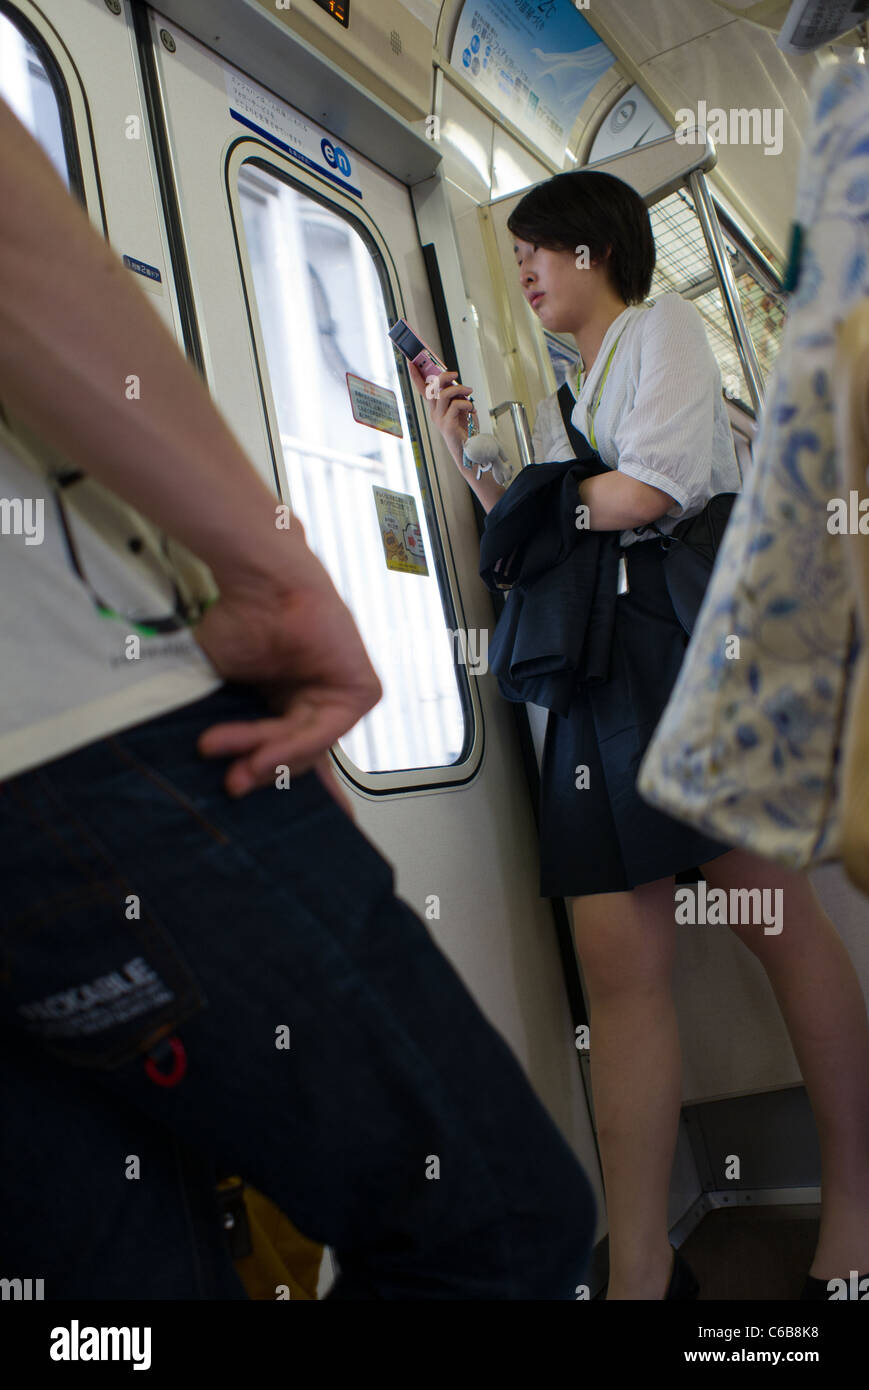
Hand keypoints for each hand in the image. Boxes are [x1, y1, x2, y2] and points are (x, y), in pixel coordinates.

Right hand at [192, 567, 381, 802]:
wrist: (257, 582)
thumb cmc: (237, 623)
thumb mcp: (225, 689)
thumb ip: (231, 731)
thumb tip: (221, 775)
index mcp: (290, 709)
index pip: (297, 763)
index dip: (290, 794)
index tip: (297, 845)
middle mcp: (319, 707)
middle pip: (299, 760)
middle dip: (263, 774)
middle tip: (232, 786)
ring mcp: (342, 698)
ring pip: (307, 746)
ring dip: (265, 757)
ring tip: (235, 766)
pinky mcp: (361, 690)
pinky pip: (325, 730)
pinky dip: (292, 743)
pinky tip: (260, 749)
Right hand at [408, 362, 474, 464]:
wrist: (469, 448)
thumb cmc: (465, 428)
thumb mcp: (459, 408)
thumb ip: (455, 396)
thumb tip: (455, 383)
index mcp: (435, 408)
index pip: (423, 389)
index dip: (416, 375)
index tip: (411, 362)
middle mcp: (434, 412)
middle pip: (432, 388)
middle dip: (443, 376)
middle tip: (455, 374)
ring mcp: (439, 419)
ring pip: (444, 394)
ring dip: (459, 389)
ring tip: (469, 392)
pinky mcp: (447, 424)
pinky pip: (455, 405)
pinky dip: (466, 403)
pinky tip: (471, 409)